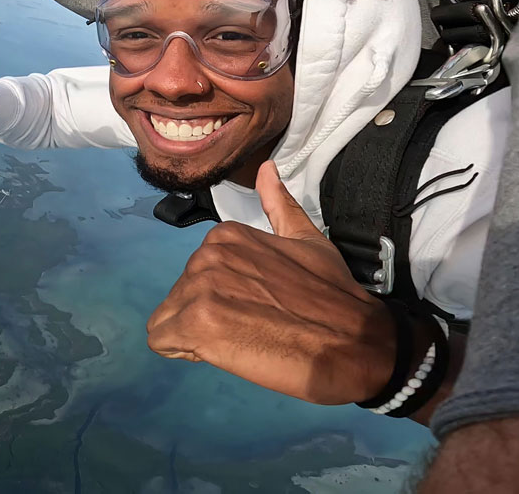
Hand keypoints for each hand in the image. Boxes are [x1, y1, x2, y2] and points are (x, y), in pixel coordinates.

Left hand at [145, 161, 395, 404]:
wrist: (357, 342)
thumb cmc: (333, 296)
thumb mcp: (307, 239)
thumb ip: (278, 206)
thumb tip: (266, 167)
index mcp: (224, 235)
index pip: (195, 275)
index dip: (220, 300)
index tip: (254, 309)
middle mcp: (205, 255)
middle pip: (179, 296)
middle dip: (206, 317)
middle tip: (252, 328)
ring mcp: (199, 288)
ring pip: (169, 319)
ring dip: (198, 336)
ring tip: (243, 340)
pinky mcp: (197, 324)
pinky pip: (161, 340)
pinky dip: (184, 351)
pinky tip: (222, 352)